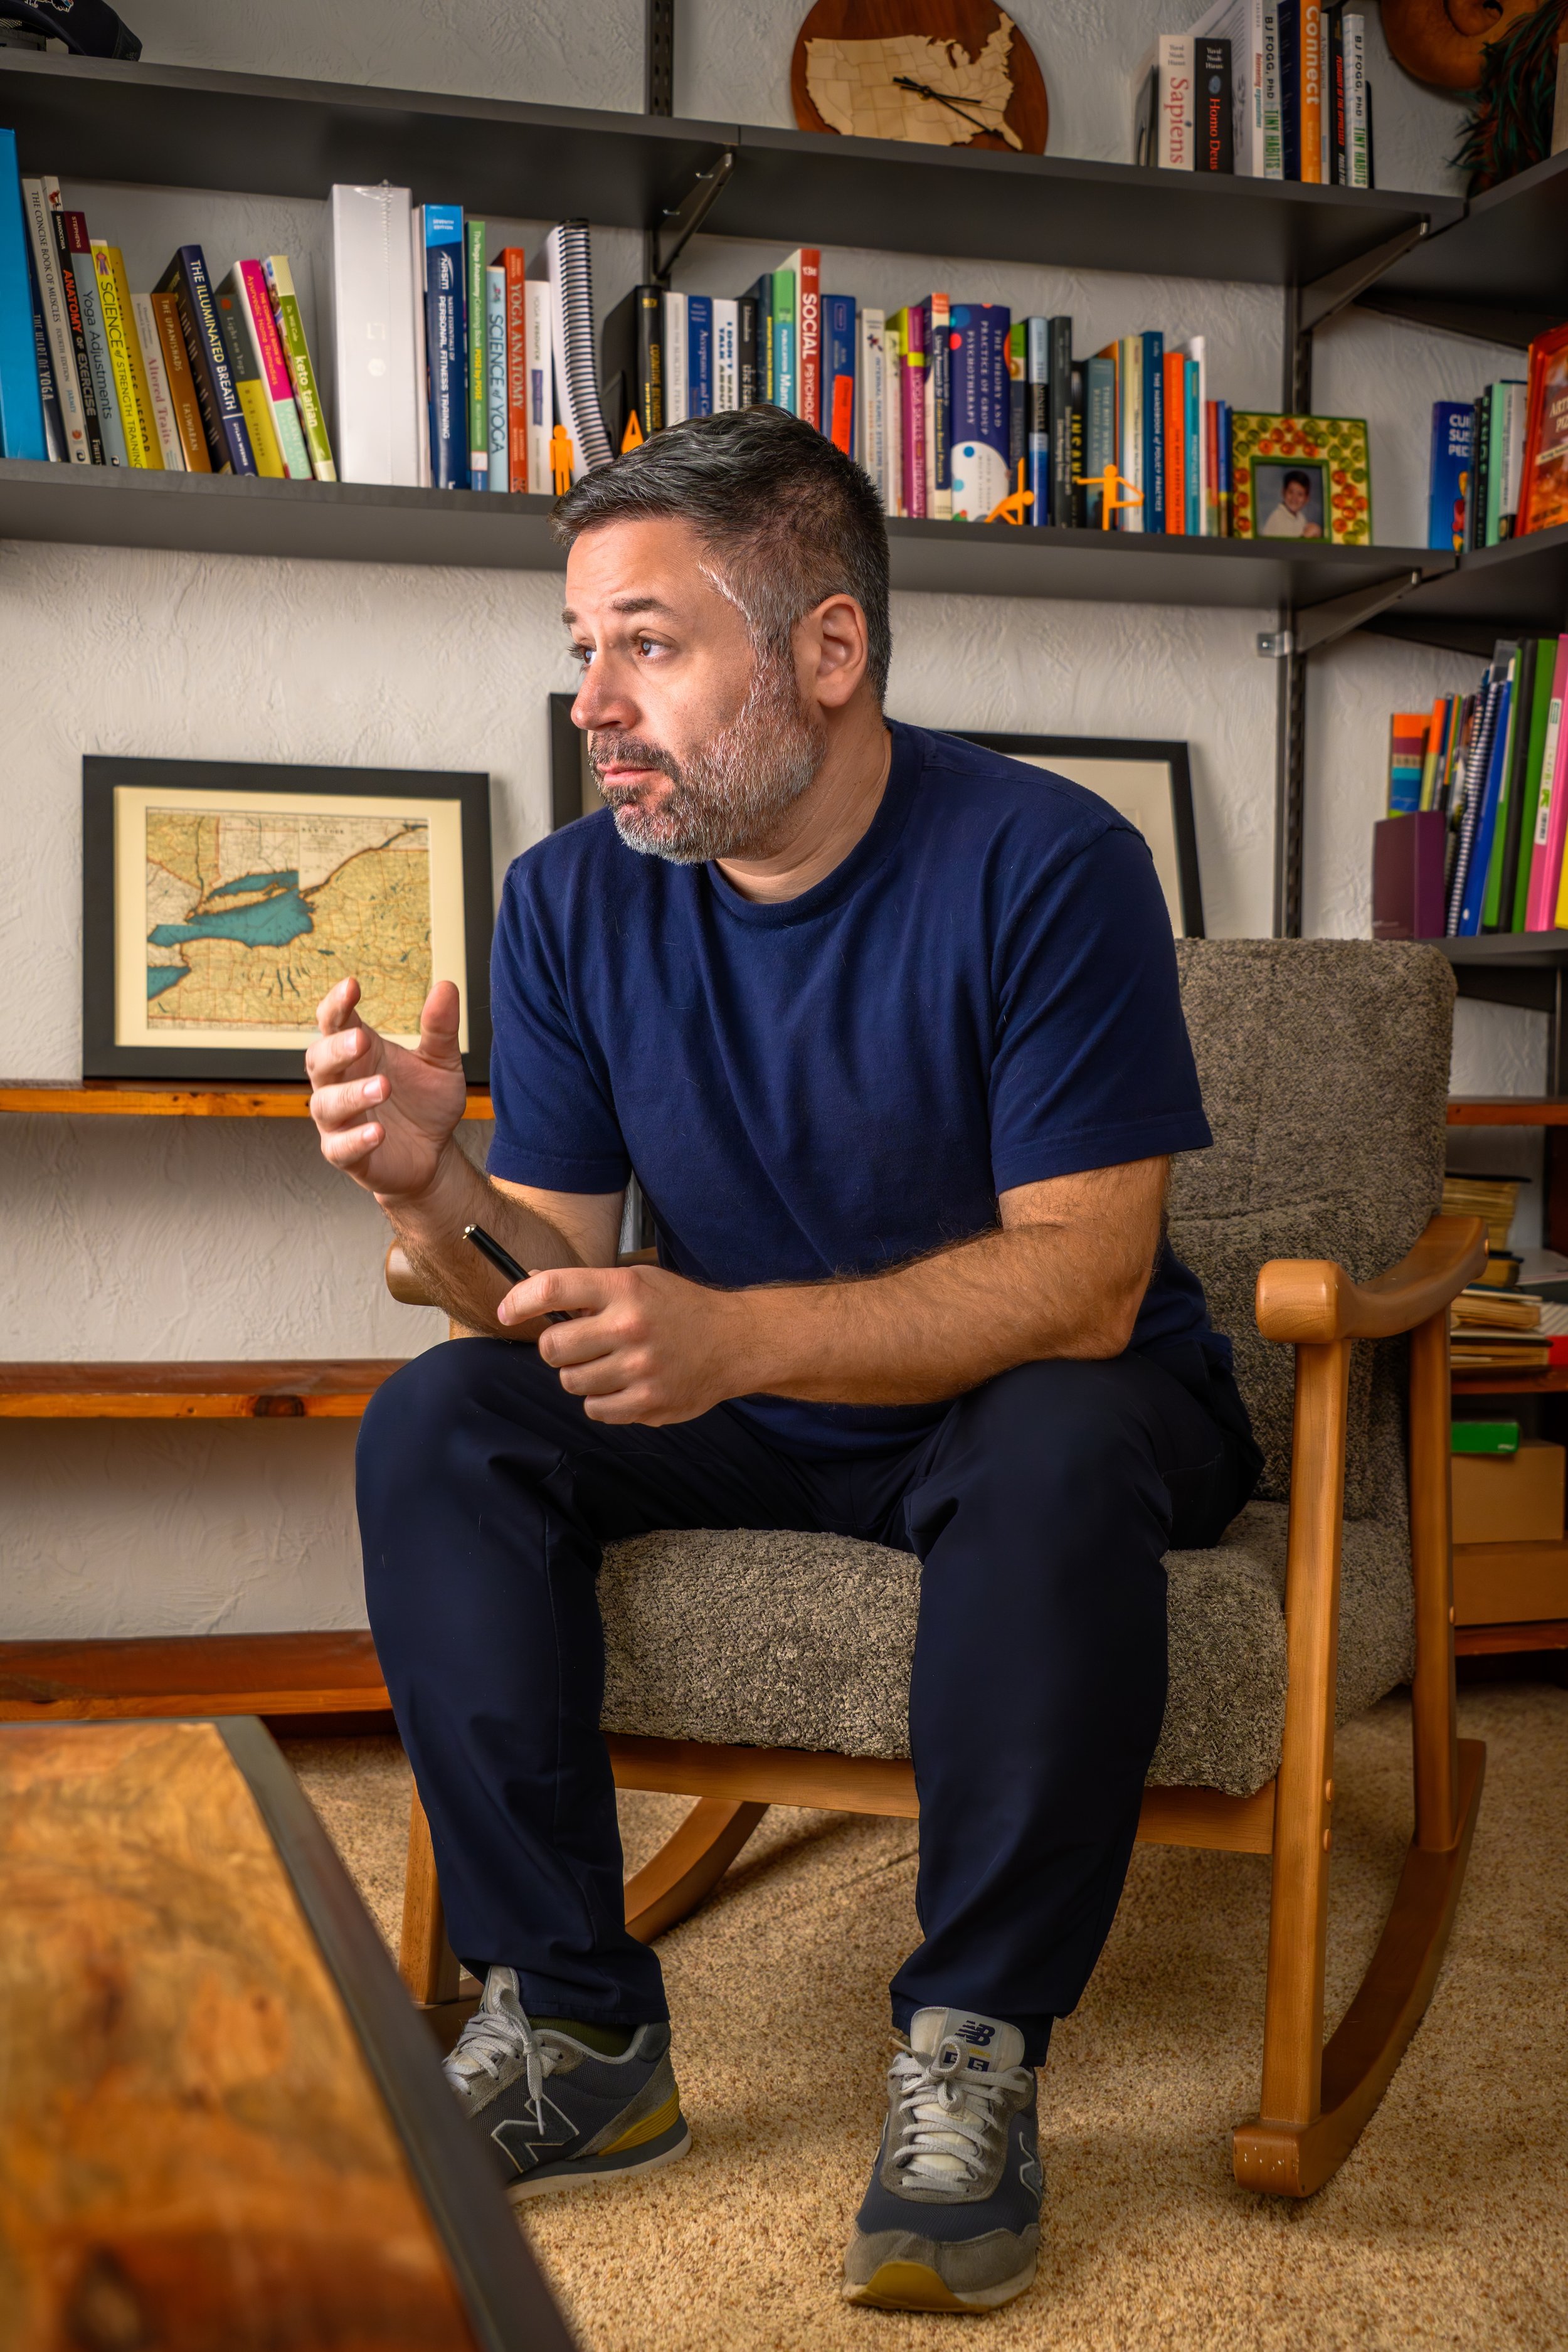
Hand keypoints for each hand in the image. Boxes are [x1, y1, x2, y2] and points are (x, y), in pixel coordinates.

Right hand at [306, 976, 467, 1202]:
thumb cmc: (426, 1103)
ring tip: (383, 1087)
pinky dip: (356, 1139)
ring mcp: (339, 1121)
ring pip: (325, 1104)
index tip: (351, 986)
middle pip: (318, 1060)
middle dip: (336, 1049)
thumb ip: (440, 1029)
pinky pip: (340, 1147)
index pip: (335, 1022)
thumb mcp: (441, 1063)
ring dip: (350, 1094)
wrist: (433, 1154)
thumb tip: (446, 986)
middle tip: (362, 1041)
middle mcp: (340, 1083)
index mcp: (358, 1054)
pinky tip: (378, 1132)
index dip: (337, 1004)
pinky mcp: (346, 1154)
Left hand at [499, 1263, 752, 1425]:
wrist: (736, 1341)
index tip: (506, 1311)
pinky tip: (621, 1385)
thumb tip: (531, 1286)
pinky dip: (600, 1400)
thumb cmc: (680, 1308)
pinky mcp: (648, 1403)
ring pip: (570, 1382)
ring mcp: (640, 1369)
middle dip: (557, 1347)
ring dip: (580, 1375)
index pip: (554, 1289)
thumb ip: (589, 1288)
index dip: (519, 1300)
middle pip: (553, 1346)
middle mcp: (630, 1327)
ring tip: (606, 1364)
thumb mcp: (638, 1280)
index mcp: (624, 1289)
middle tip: (576, 1344)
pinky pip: (595, 1409)